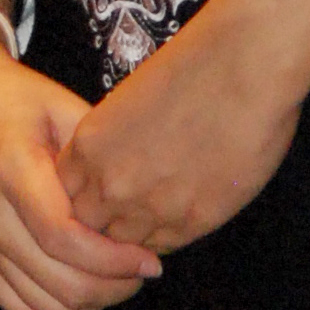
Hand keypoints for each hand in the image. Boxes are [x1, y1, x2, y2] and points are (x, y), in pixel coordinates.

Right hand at [0, 19, 160, 309]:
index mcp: (10, 168)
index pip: (64, 238)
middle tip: (142, 270)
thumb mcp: (60, 106)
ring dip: (91, 303)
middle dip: (113, 287)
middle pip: (59, 282)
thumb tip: (140, 201)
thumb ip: (97, 155)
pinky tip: (83, 288)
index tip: (149, 259)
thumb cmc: (12, 98)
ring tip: (118, 279)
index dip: (114, 260)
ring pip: (44, 307)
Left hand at [59, 0, 309, 253]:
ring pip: (126, 245)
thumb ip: (113, 144)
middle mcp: (111, 183)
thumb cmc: (193, 67)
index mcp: (90, 145)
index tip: (106, 186)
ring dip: (137, 233)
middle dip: (106, 219)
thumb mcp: (128, 103)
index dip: (87, 192)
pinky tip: (183, 209)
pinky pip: (167, 246)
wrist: (242, 62)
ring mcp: (151, 208)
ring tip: (160, 207)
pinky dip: (169, 235)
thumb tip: (119, 169)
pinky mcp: (194, 221)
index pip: (66, 193)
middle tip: (132, 203)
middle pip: (91, 226)